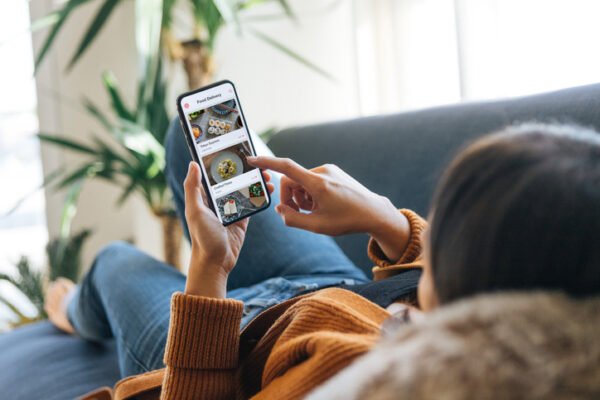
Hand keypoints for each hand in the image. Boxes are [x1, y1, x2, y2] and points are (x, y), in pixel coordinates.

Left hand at [183, 162, 273, 296]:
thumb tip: (193, 163)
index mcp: (205, 196)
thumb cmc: (202, 237)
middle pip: (233, 178)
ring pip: (245, 188)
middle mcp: (218, 200)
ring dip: (256, 180)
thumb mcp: (195, 211)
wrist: (216, 262)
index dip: (221, 160)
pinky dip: (261, 195)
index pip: (213, 173)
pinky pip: (253, 202)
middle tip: (257, 159)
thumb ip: (193, 187)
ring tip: (266, 174)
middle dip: (244, 168)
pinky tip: (269, 189)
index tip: (232, 147)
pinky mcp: (243, 217)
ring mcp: (232, 208)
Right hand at [247, 156, 409, 260]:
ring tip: (315, 211)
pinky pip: (312, 180)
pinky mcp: (333, 172)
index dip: (267, 163)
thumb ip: (293, 219)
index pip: (286, 168)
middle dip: (290, 198)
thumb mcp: (317, 226)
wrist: (374, 212)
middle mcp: (322, 172)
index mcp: (318, 183)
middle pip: (291, 181)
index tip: (252, 160)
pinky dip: (311, 193)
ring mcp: (329, 170)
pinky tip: (323, 205)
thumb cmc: (347, 220)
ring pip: (301, 182)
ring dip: (302, 197)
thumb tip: (279, 210)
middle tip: (298, 214)